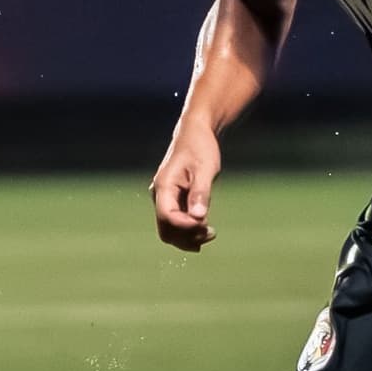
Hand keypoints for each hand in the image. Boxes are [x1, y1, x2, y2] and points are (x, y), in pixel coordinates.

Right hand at [150, 130, 220, 251]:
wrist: (195, 133)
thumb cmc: (200, 147)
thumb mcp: (205, 168)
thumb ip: (201, 193)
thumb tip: (199, 218)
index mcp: (164, 186)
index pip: (167, 216)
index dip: (186, 226)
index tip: (206, 224)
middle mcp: (160, 195)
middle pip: (166, 229)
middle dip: (186, 237)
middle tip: (210, 232)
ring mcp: (165, 199)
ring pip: (170, 229)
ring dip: (188, 237)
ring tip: (211, 233)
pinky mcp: (173, 201)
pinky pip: (176, 223)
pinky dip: (189, 231)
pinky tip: (205, 231)